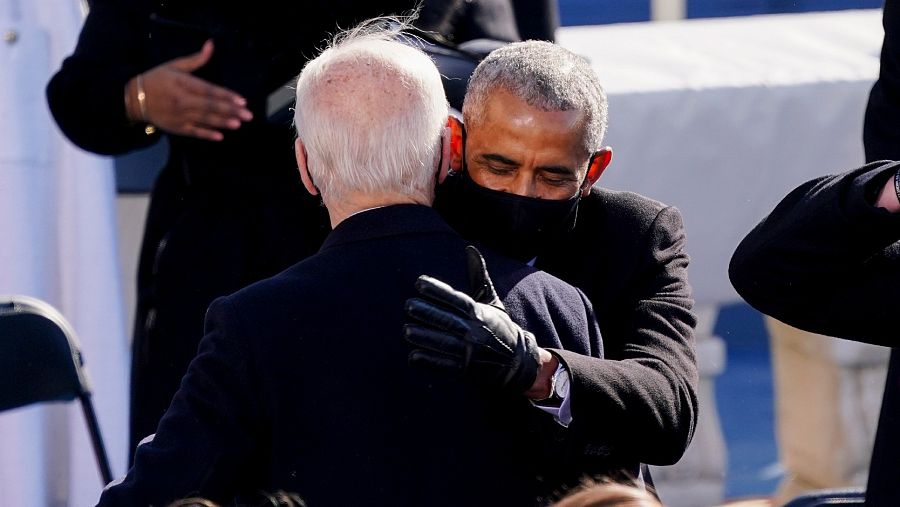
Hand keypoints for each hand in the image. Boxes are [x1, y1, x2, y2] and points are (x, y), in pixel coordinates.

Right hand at [124, 40, 252, 140]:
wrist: (134, 98)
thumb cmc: (157, 79)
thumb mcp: (174, 66)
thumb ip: (196, 59)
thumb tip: (211, 45)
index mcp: (183, 84)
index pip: (208, 90)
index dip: (226, 96)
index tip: (242, 100)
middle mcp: (182, 101)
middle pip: (209, 106)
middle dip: (230, 111)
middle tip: (247, 115)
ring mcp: (179, 116)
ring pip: (204, 120)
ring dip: (222, 122)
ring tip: (238, 124)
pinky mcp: (176, 127)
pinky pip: (194, 132)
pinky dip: (206, 134)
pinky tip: (219, 136)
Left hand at [404, 245, 541, 393]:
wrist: (519, 361)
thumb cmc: (500, 327)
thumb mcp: (492, 302)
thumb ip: (478, 276)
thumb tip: (470, 249)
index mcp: (480, 313)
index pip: (456, 299)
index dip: (437, 291)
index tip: (419, 283)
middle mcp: (476, 331)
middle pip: (448, 320)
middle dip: (427, 313)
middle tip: (408, 306)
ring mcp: (472, 352)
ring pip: (445, 343)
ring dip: (425, 337)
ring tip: (406, 330)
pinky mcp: (467, 370)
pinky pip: (446, 365)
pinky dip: (430, 361)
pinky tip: (414, 356)